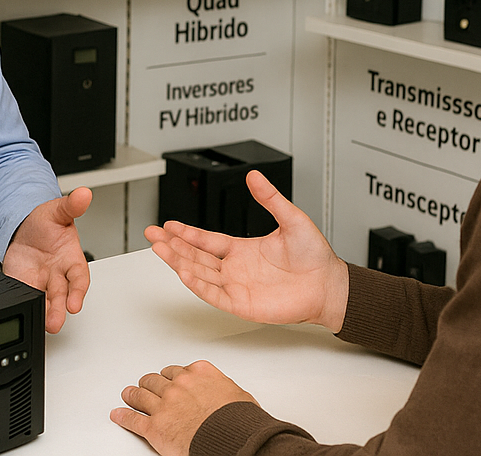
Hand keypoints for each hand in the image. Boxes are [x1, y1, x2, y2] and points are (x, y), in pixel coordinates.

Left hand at [2, 187, 91, 332]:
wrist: (24, 226)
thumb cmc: (47, 223)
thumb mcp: (58, 211)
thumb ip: (71, 205)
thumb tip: (84, 194)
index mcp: (71, 259)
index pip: (79, 278)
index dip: (78, 292)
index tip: (75, 304)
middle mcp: (58, 274)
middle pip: (62, 296)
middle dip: (59, 310)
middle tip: (56, 323)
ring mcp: (41, 281)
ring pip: (46, 301)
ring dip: (45, 313)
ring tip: (42, 324)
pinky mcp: (23, 283)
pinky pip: (24, 295)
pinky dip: (24, 302)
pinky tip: (21, 308)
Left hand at [111, 361, 256, 455]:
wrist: (233, 438)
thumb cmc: (239, 420)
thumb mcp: (237, 394)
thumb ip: (221, 388)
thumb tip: (223, 395)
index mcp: (199, 373)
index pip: (178, 370)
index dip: (171, 377)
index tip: (169, 379)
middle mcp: (179, 386)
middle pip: (156, 380)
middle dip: (150, 383)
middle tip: (146, 385)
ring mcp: (165, 405)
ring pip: (141, 395)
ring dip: (133, 394)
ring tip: (128, 394)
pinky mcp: (155, 427)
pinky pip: (133, 419)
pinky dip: (123, 416)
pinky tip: (118, 415)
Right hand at [146, 170, 349, 331]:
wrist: (328, 285)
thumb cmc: (314, 256)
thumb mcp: (291, 219)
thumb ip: (270, 198)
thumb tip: (255, 176)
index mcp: (242, 249)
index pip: (206, 240)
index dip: (186, 233)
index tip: (167, 225)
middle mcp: (235, 268)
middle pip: (195, 256)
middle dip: (172, 245)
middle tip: (151, 235)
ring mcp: (237, 286)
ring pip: (199, 274)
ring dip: (178, 262)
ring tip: (160, 249)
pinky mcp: (242, 304)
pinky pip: (213, 294)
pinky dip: (197, 284)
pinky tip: (183, 272)